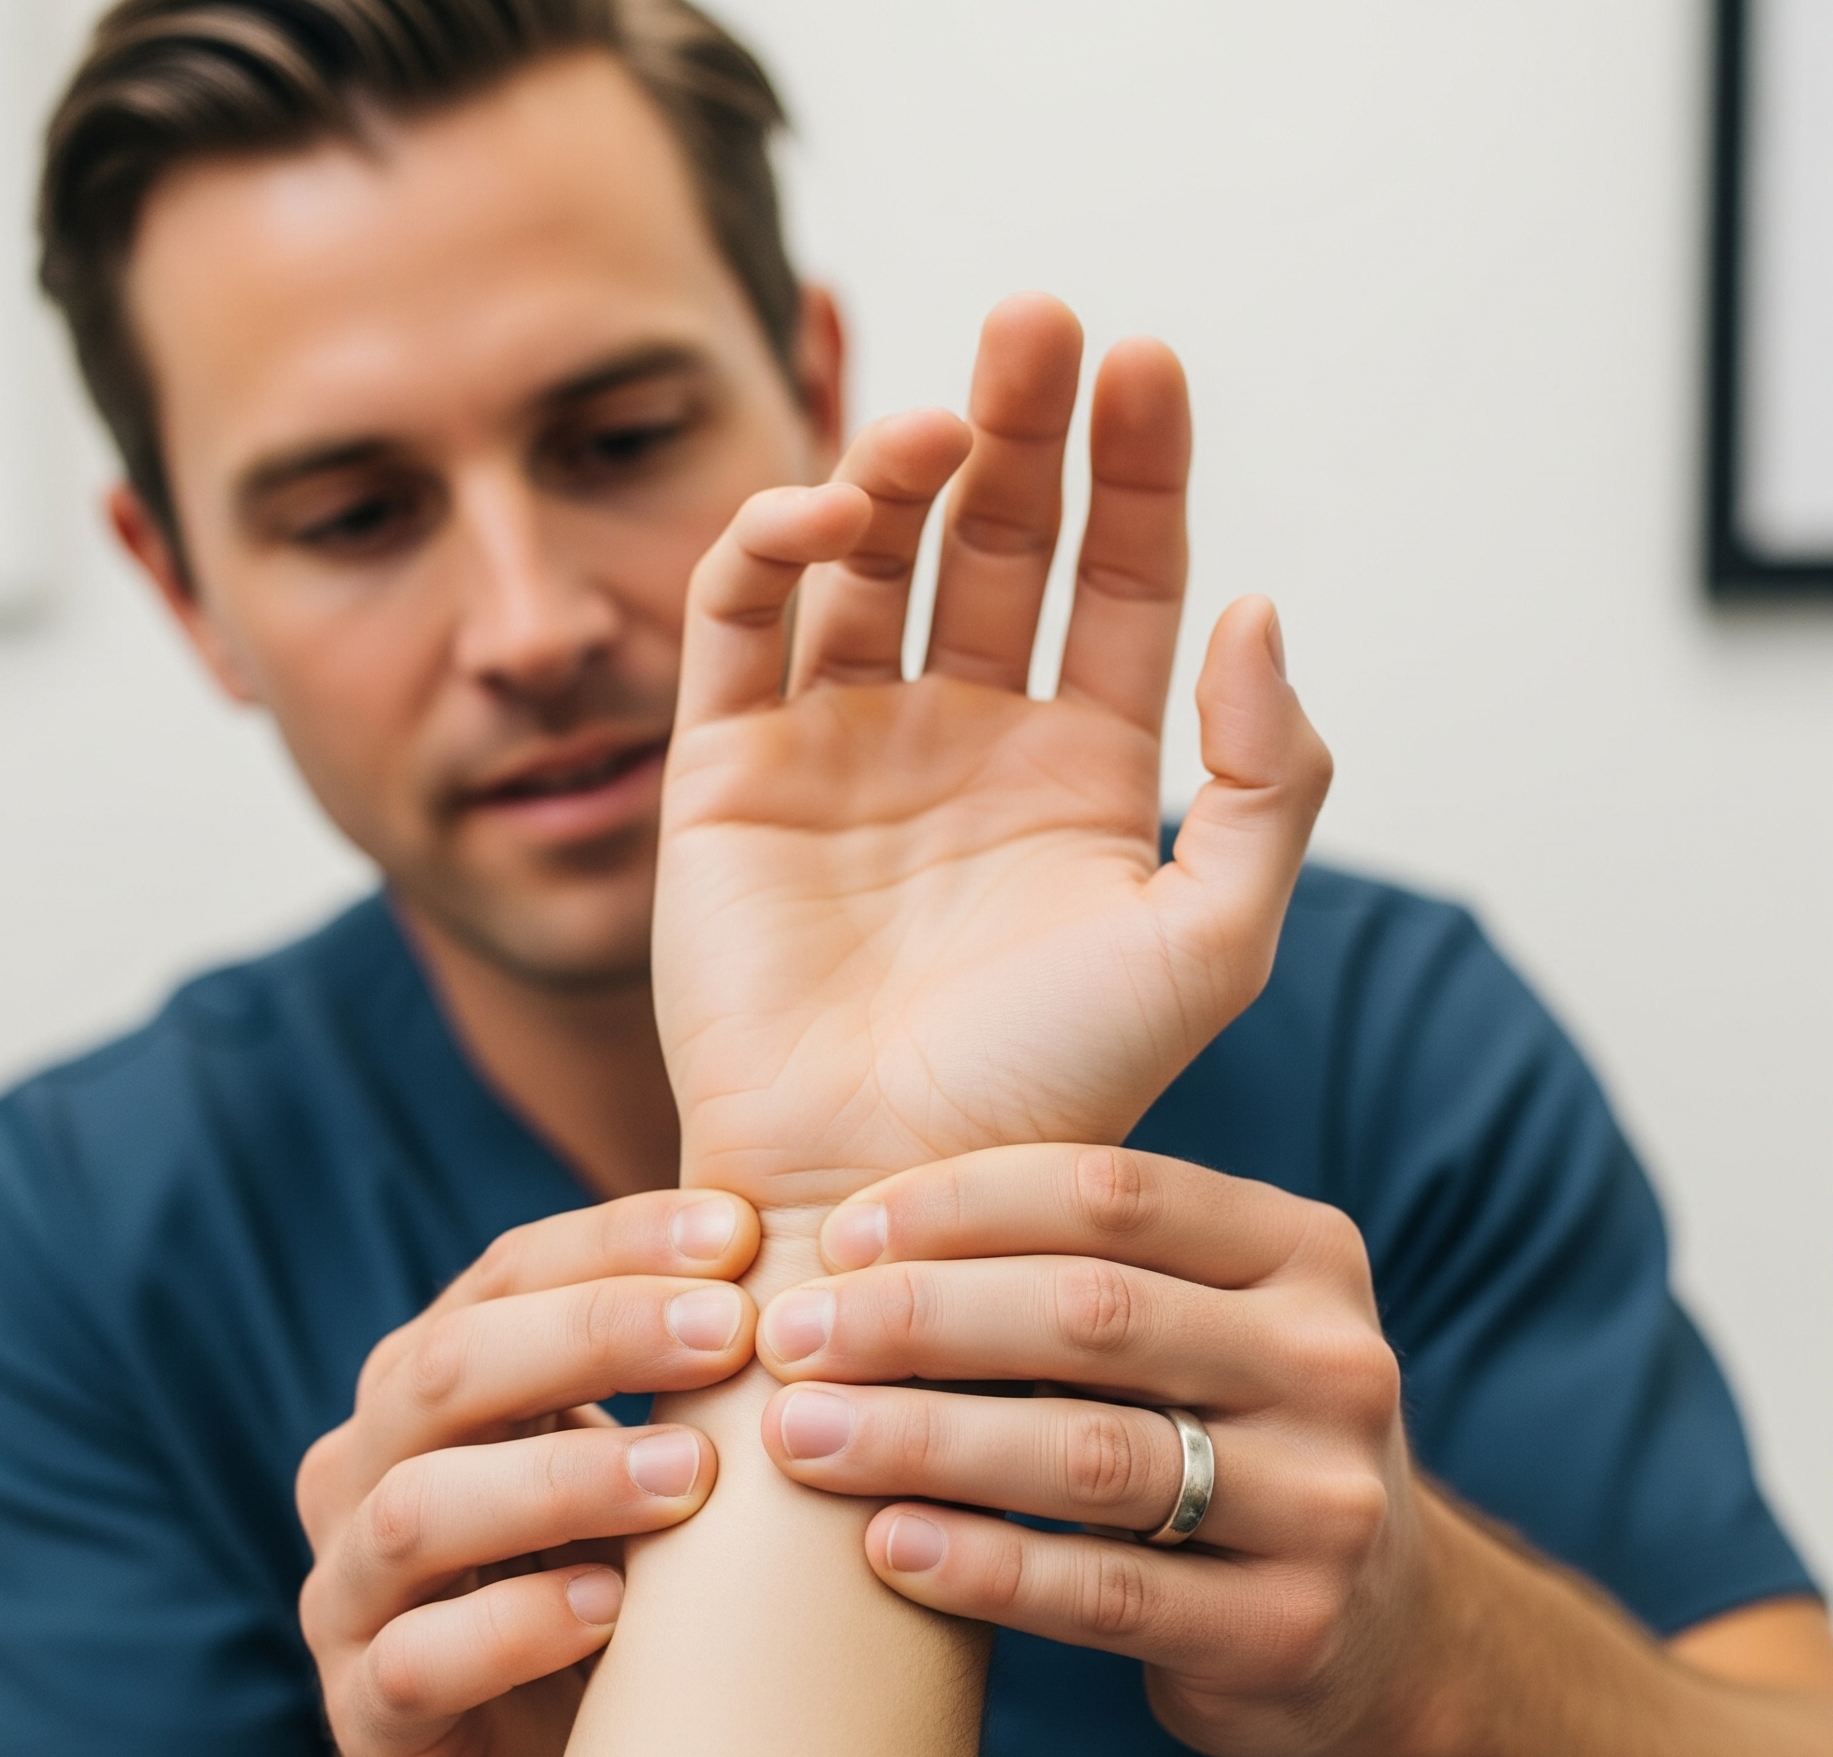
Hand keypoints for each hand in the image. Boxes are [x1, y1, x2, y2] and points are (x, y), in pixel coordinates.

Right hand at [294, 1191, 758, 1756]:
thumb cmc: (606, 1582)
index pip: (508, 1273)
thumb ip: (684, 1375)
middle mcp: (369, 1464)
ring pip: (420, 1507)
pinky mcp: (368, 1714)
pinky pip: (418, 1659)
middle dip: (596, 1333)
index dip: (621, 1242)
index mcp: (431, 1378)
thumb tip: (834, 1266)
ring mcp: (351, 1590)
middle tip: (736, 1330)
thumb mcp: (635, 1464)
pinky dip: (515, 1626)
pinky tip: (614, 1609)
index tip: (747, 1231)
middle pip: (451, 1367)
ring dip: (564, 1477)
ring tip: (696, 1473)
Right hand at [653, 295, 1332, 1218]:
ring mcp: (842, 750)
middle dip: (1020, 427)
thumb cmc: (1056, 1095)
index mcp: (1083, 773)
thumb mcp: (1213, 941)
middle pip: (995, 540)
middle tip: (1037, 322)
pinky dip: (769, 550)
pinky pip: (741, 624)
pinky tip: (822, 516)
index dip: (1136, 470)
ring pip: (866, 561)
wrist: (887, 1194)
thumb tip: (1257, 608)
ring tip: (932, 426)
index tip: (1146, 363)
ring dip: (895, 470)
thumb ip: (1268, 778)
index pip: (1118, 581)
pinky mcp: (728, 773)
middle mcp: (963, 743)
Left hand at [754, 1144, 1424, 1756]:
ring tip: (800, 1436)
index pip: (1112, 1192)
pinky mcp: (1287, 1635)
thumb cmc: (1224, 1431)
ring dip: (923, 1441)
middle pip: (1092, 1314)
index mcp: (1303, 1253)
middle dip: (917, 1319)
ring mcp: (1326, 1505)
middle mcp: (1334, 1363)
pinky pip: (1104, 1595)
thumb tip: (855, 1226)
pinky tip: (883, 1545)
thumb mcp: (1206, 1321)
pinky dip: (983, 1566)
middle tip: (786, 1334)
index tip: (836, 1234)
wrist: (1375, 1630)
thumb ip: (1087, 1263)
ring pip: (1090, 1457)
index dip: (959, 1204)